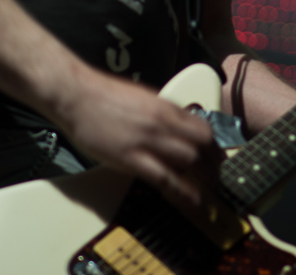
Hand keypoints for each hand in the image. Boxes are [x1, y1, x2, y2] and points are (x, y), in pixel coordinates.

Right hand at [54, 65, 220, 206]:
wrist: (77, 95)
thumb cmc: (104, 95)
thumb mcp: (142, 97)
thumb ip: (160, 112)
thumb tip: (174, 125)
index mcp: (164, 106)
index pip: (202, 127)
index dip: (214, 147)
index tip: (217, 158)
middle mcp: (161, 121)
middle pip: (202, 144)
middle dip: (214, 164)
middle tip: (218, 178)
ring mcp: (147, 140)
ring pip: (189, 160)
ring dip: (204, 178)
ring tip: (209, 191)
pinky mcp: (131, 158)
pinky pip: (165, 178)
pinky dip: (183, 191)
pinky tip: (192, 200)